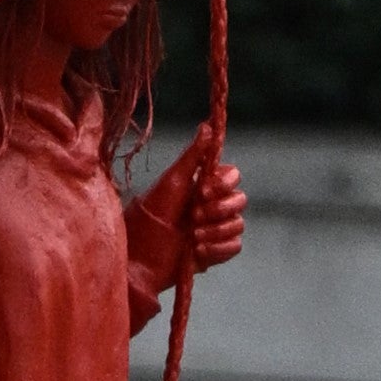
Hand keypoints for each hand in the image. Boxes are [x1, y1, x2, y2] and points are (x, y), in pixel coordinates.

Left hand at [144, 148, 246, 280]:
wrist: (140, 256)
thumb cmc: (151, 213)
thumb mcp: (172, 181)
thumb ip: (193, 155)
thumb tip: (207, 125)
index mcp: (203, 185)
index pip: (232, 177)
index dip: (223, 184)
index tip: (202, 191)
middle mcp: (212, 205)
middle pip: (240, 201)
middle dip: (219, 209)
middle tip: (193, 216)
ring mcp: (214, 229)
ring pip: (238, 225)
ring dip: (216, 231)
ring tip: (193, 237)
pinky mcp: (214, 253)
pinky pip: (234, 247)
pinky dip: (219, 249)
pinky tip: (197, 251)